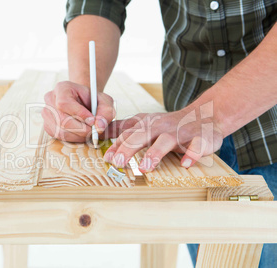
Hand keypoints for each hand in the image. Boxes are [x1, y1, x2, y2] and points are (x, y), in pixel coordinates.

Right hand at [42, 81, 114, 141]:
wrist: (84, 103)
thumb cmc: (93, 101)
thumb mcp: (105, 102)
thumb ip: (106, 112)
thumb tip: (99, 127)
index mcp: (62, 88)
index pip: (64, 103)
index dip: (78, 114)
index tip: (92, 121)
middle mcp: (50, 100)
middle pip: (62, 120)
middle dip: (81, 129)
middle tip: (94, 132)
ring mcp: (47, 114)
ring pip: (61, 131)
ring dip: (79, 136)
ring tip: (90, 132)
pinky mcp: (48, 127)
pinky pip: (59, 138)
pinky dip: (73, 139)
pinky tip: (81, 134)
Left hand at [102, 107, 223, 171]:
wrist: (204, 115)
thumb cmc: (167, 125)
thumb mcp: (143, 123)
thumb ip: (122, 129)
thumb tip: (98, 134)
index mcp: (146, 123)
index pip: (127, 133)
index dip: (115, 144)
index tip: (105, 157)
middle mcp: (160, 126)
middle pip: (141, 135)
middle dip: (128, 148)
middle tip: (117, 162)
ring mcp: (179, 132)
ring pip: (165, 141)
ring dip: (154, 153)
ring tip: (144, 168)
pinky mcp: (199, 138)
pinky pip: (196, 146)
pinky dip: (191, 154)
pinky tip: (185, 163)